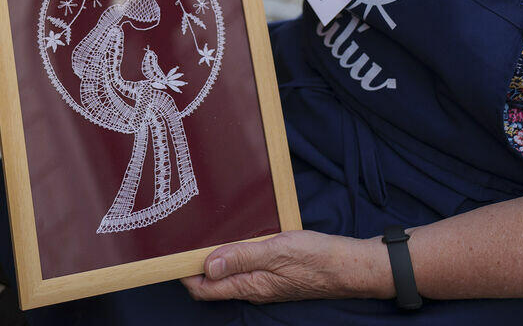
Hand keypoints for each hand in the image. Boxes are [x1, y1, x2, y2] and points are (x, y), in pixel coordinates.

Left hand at [181, 230, 387, 303]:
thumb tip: (209, 265)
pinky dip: (233, 255)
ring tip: (204, 234)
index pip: (205, 289)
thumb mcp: (277, 250)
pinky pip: (245, 268)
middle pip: (213, 283)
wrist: (351, 266)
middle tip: (183, 239)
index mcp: (250, 285)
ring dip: (214, 258)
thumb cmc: (317, 257)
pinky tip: (234, 238)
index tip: (171, 255)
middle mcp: (253, 288)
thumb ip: (242, 256)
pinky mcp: (274, 274)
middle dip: (195, 266)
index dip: (185, 275)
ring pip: (228, 275)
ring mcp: (264, 282)